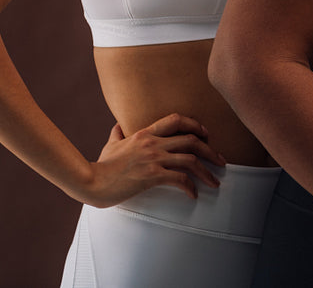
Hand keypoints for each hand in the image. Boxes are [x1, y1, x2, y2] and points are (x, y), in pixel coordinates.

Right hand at [81, 113, 225, 206]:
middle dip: (211, 150)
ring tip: (215, 181)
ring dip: (207, 171)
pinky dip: (190, 187)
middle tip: (221, 160)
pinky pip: (180, 179)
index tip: (206, 135)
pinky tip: (193, 194)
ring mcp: (153, 159)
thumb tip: (118, 125)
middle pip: (192, 140)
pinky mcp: (151, 176)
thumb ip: (118, 133)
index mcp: (145, 133)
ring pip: (191, 160)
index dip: (196, 125)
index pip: (177, 119)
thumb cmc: (100, 166)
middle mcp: (153, 143)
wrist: (89, 182)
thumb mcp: (110, 144)